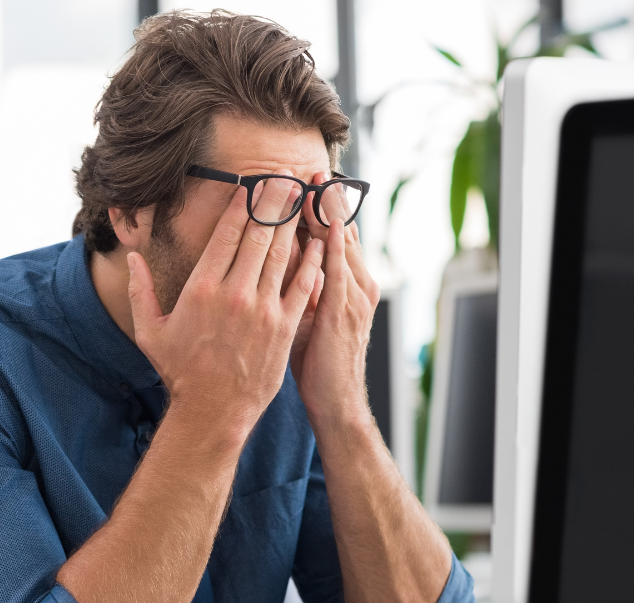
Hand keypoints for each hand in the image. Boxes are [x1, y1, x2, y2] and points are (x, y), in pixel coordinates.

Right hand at [127, 173, 323, 439]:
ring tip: (303, 196)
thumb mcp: (150, 331)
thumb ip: (139, 290)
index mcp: (202, 288)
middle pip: (259, 234)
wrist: (213, 411)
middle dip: (274, 201)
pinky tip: (319, 242)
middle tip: (285, 175)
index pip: (227, 233)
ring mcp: (263, 309)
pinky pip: (302, 285)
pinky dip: (312, 261)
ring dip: (294, 222)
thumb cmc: (180, 372)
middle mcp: (235, 292)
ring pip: (283, 254)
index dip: (242, 204)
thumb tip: (132, 257)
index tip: (252, 183)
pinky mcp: (284, 327)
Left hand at [289, 171, 379, 431]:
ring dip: (328, 212)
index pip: (333, 236)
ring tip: (316, 181)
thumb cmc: (318, 364)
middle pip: (340, 231)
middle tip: (311, 167)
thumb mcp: (309, 318)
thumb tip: (277, 262)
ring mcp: (354, 297)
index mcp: (348, 285)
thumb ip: (300, 287)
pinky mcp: (343, 312)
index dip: (320, 208)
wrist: (336, 403)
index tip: (304, 180)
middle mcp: (356, 284)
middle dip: (326, 199)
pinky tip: (322, 223)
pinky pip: (336, 270)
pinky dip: (330, 244)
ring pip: (341, 244)